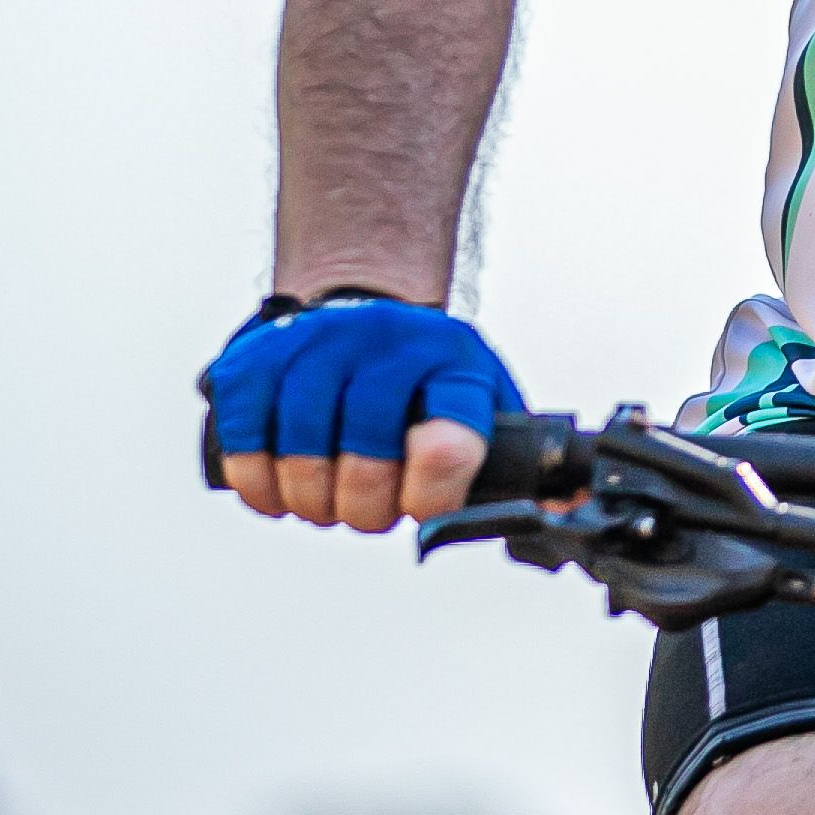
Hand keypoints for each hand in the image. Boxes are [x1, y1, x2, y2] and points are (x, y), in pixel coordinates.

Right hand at [202, 297, 520, 532]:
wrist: (363, 303)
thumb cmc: (426, 375)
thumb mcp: (481, 396)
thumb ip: (515, 457)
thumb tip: (570, 507)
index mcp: (452, 360)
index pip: (450, 437)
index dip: (434, 493)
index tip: (423, 510)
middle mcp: (384, 343)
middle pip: (366, 456)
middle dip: (366, 508)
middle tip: (370, 511)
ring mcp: (314, 346)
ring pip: (302, 454)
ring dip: (313, 502)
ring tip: (328, 502)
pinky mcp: (253, 362)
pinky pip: (244, 441)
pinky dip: (260, 484)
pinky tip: (279, 489)